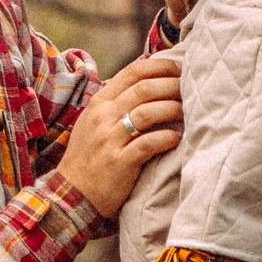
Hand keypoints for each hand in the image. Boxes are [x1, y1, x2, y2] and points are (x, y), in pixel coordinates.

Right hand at [58, 54, 183, 217]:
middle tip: (189, 88)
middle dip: (171, 85)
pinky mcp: (119, 162)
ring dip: (172, 109)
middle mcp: (103, 117)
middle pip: (144, 89)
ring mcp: (110, 139)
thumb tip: (145, 77)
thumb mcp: (93, 121)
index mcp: (99, 103)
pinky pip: (148, 144)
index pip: (132, 73)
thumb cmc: (89, 156)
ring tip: (186, 111)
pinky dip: (166, 138)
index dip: (159, 67)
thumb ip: (115, 101)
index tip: (178, 69)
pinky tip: (176, 138)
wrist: (72, 193)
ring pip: (147, 113)